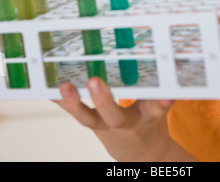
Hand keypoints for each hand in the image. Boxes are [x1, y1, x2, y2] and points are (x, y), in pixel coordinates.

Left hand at [55, 77, 174, 161]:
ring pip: (88, 119)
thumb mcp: (159, 110)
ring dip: (74, 103)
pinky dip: (59, 102)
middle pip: (115, 116)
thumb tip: (172, 66)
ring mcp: (105, 126)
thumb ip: (161, 93)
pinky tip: (48, 88)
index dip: (160, 103)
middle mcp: (124, 124)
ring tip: (64, 86)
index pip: (155, 110)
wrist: (140, 153)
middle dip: (104, 100)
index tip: (164, 95)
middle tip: (94, 81)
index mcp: (147, 118)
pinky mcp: (91, 124)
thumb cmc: (149, 124)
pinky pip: (74, 114)